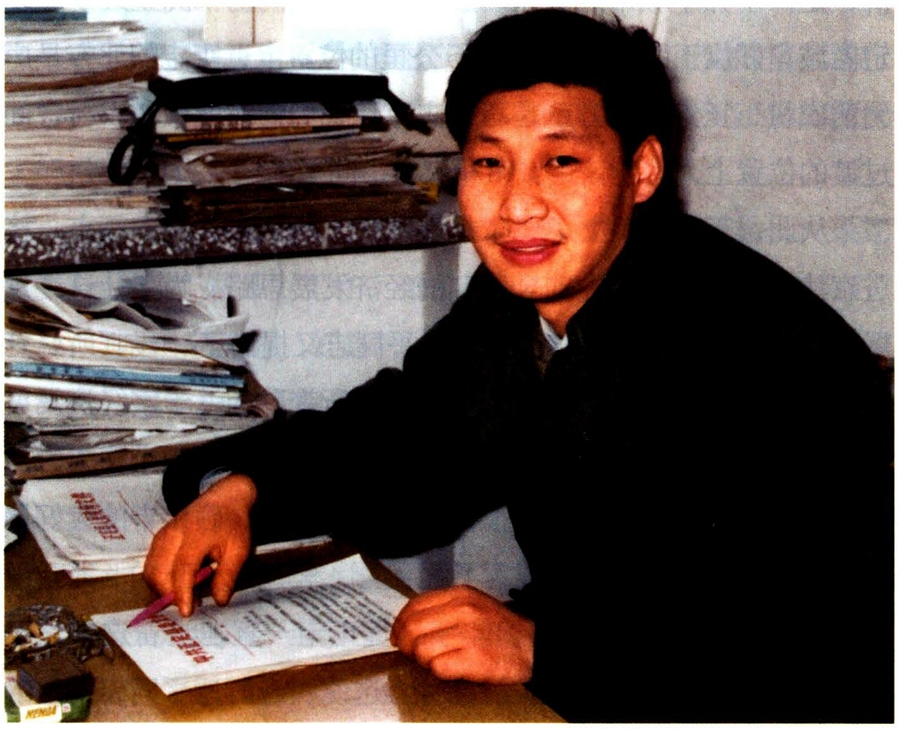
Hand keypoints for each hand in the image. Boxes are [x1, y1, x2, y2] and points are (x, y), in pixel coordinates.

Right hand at [143, 474, 256, 616]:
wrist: (223, 499)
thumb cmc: (232, 524)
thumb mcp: (240, 549)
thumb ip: (228, 575)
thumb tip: (219, 602)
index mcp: (196, 534)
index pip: (183, 568)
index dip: (183, 592)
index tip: (187, 612)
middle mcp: (173, 534)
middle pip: (159, 571)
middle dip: (169, 594)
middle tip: (190, 605)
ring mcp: (162, 536)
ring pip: (150, 571)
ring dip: (162, 589)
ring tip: (185, 596)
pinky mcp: (158, 540)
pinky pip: (151, 565)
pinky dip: (160, 580)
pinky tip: (178, 585)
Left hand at [390, 584, 533, 683]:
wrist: (534, 646)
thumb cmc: (499, 629)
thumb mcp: (473, 606)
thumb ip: (443, 609)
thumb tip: (407, 626)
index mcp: (459, 595)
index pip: (414, 606)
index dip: (400, 624)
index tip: (397, 637)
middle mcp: (462, 610)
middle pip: (412, 628)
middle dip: (405, 645)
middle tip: (412, 654)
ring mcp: (468, 634)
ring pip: (421, 649)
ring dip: (424, 661)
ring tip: (437, 661)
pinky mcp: (474, 658)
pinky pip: (438, 667)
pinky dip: (440, 672)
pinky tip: (451, 669)